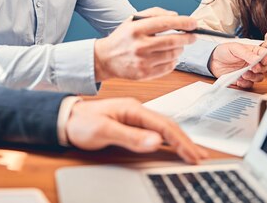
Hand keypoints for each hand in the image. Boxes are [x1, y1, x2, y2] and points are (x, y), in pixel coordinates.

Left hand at [65, 98, 207, 163]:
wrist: (65, 118)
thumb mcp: (104, 130)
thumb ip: (130, 136)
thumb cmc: (81, 122)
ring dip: (180, 141)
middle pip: (168, 126)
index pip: (164, 126)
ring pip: (164, 129)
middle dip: (186, 142)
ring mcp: (134, 117)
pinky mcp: (131, 124)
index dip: (181, 141)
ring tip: (194, 153)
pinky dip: (168, 140)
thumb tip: (156, 141)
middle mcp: (137, 111)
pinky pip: (155, 131)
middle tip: (201, 157)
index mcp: (133, 109)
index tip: (193, 155)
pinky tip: (174, 146)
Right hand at [94, 13, 196, 81]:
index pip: (166, 23)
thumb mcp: (133, 20)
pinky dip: (173, 61)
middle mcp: (139, 45)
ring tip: (178, 46)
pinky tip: (169, 56)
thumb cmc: (123, 37)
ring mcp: (142, 61)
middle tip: (193, 36)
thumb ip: (155, 13)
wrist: (105, 58)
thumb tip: (176, 16)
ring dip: (180, 49)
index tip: (193, 23)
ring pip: (173, 55)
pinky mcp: (144, 74)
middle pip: (173, 41)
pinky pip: (168, 67)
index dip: (183, 23)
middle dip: (188, 38)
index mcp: (136, 29)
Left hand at [209, 43, 266, 88]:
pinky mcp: (243, 80)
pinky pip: (249, 84)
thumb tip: (258, 59)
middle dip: (260, 69)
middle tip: (253, 68)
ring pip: (259, 77)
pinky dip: (245, 83)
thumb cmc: (224, 51)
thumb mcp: (235, 48)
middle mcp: (253, 63)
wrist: (212, 61)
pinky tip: (239, 80)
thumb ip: (247, 54)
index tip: (262, 61)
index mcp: (254, 52)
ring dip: (253, 77)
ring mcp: (249, 72)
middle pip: (265, 68)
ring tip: (244, 74)